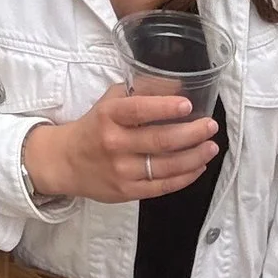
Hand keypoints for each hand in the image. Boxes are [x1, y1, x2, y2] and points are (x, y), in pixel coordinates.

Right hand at [23, 86, 218, 204]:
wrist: (66, 162)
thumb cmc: (95, 126)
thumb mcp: (110, 101)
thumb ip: (142, 91)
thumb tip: (178, 86)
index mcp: (108, 116)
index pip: (138, 111)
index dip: (165, 107)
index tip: (188, 104)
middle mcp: (114, 144)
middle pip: (160, 141)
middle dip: (192, 133)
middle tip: (210, 126)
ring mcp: (121, 171)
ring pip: (166, 166)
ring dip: (195, 156)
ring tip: (211, 147)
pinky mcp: (127, 191)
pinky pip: (163, 186)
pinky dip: (185, 177)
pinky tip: (198, 166)